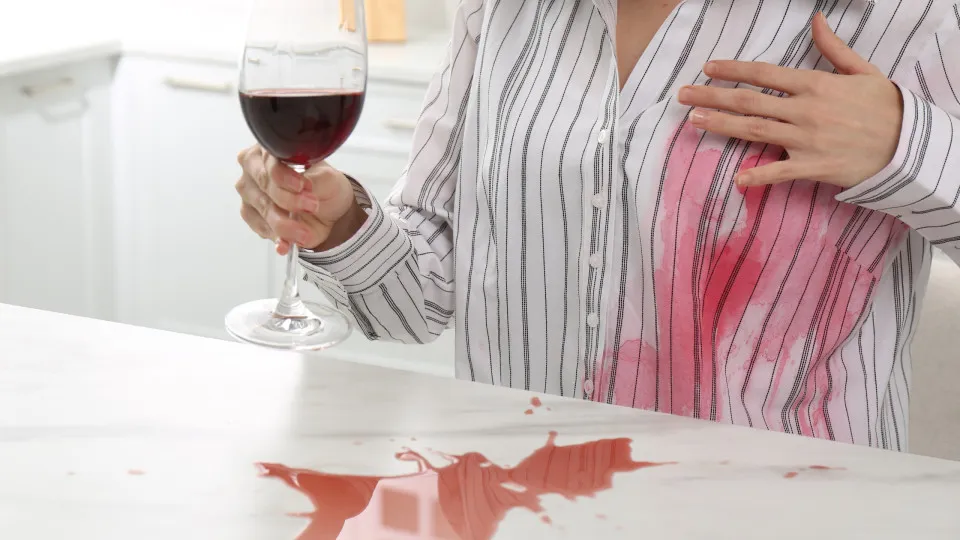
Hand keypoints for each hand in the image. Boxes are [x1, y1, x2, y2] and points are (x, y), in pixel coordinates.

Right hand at [235, 145, 365, 254]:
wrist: (327, 208)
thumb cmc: (324, 185)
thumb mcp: (328, 178)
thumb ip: (316, 179)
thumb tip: (305, 188)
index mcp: (270, 150)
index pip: (270, 160)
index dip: (285, 175)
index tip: (304, 186)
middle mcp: (254, 167)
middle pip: (265, 184)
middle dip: (289, 200)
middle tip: (312, 206)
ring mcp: (249, 191)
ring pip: (263, 208)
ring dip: (284, 224)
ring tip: (304, 232)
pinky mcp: (251, 214)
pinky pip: (260, 227)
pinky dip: (276, 237)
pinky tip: (286, 243)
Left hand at [676, 12, 903, 188]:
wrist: (910, 145)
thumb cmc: (884, 107)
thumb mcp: (862, 71)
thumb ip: (833, 48)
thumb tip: (816, 20)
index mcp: (815, 85)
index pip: (764, 74)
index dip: (733, 70)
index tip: (708, 68)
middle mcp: (805, 111)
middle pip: (750, 102)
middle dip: (713, 96)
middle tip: (683, 95)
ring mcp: (807, 140)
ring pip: (755, 131)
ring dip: (721, 124)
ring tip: (693, 120)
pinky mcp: (813, 167)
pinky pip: (780, 172)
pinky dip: (759, 176)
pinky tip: (736, 180)